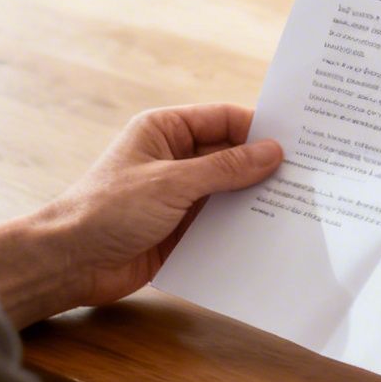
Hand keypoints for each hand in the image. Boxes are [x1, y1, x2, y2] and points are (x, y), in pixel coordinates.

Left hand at [0, 105, 281, 322]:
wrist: (70, 262)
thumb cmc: (108, 210)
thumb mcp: (171, 183)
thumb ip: (225, 168)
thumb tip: (272, 152)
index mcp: (165, 131)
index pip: (223, 119)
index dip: (259, 128)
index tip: (299, 141)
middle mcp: (174, 159)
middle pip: (230, 155)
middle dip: (263, 166)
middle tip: (310, 175)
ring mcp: (178, 196)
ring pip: (229, 191)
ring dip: (255, 200)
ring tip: (301, 207)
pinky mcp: (180, 230)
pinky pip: (219, 223)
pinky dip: (241, 228)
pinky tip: (271, 236)